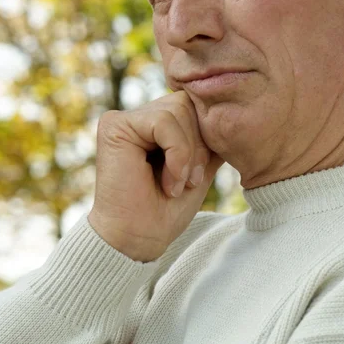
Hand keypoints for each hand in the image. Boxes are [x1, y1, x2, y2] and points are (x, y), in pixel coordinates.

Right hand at [88, 90, 223, 261]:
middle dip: (200, 144)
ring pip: (178, 110)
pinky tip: (169, 182)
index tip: (200, 175)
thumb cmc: (167, 209)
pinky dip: (176, 153)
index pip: (196, 106)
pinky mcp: (114, 125)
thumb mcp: (201, 166)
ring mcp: (125, 119)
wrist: (139, 239)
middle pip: (188, 103)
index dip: (207, 137)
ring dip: (188, 153)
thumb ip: (209, 136)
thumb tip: (229, 111)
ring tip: (177, 184)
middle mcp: (140, 116)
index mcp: (158, 123)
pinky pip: (163, 121)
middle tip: (191, 181)